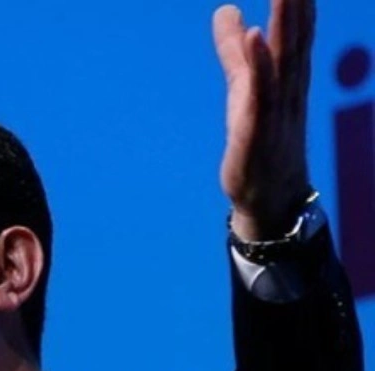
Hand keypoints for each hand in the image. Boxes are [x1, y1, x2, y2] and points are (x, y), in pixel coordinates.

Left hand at [214, 0, 314, 239]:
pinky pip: (261, 94)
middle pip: (294, 39)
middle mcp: (288, 89)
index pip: (296, 31)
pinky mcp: (258, 129)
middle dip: (296, 5)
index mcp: (286, 77)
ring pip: (283, 61)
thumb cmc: (259, 138)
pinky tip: (256, 37)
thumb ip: (235, 52)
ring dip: (284, 25)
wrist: (267, 194)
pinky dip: (260, 65)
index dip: (299, 1)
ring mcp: (275, 110)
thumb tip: (228, 11)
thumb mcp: (243, 87)